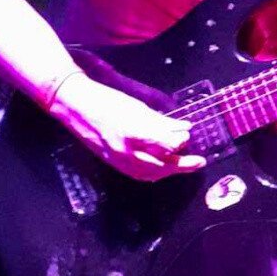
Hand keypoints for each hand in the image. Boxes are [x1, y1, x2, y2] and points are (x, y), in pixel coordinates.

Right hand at [49, 74, 207, 181]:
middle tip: (199, 162)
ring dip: (169, 171)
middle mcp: (125, 150)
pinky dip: (154, 173)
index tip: (190, 137)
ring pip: (150, 174)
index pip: (165, 145)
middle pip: (160, 165)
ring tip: (184, 165)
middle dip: (182, 165)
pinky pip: (138, 174)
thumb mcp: (137, 107)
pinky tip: (163, 168)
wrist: (77, 107)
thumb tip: (183, 128)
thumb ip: (161, 122)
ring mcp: (118, 160)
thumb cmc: (107, 100)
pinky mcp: (112, 163)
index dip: (180, 143)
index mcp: (133, 131)